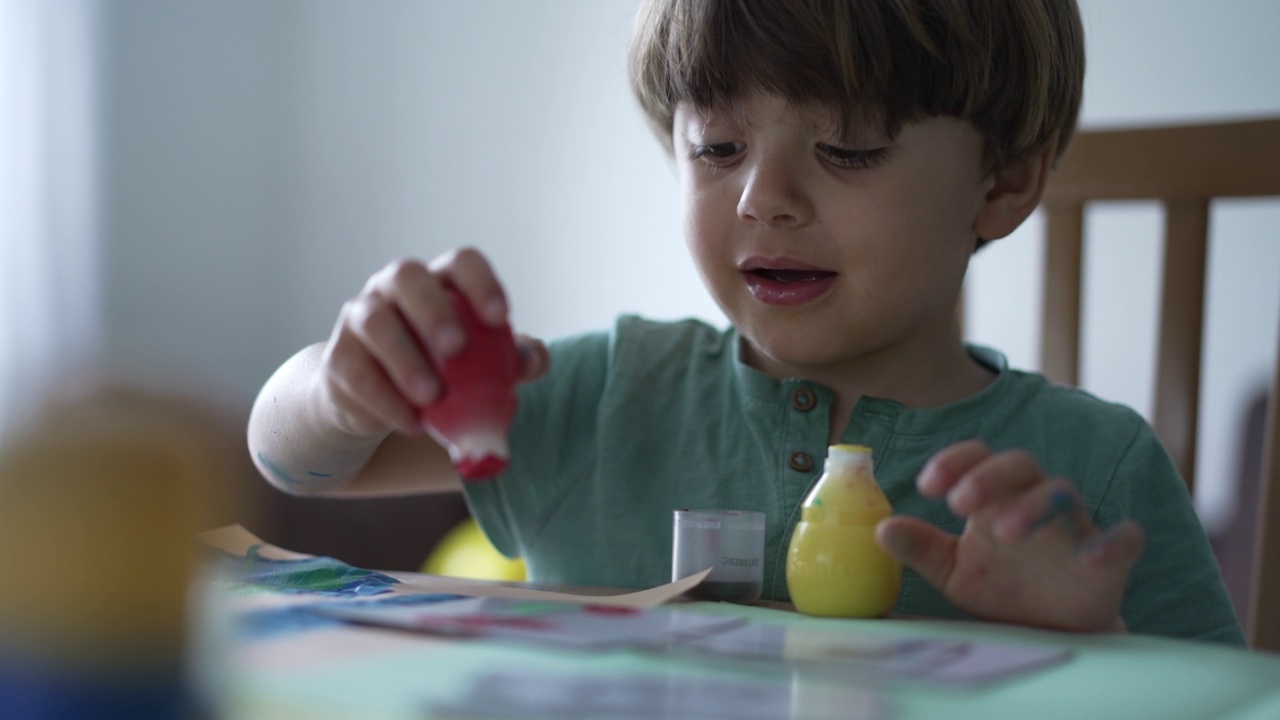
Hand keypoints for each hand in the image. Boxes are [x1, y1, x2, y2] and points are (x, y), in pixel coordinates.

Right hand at [315, 248, 548, 439]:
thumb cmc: (444, 374)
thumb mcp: (483, 367)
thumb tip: (533, 360)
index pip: (460, 263)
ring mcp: (361, 318)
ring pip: (375, 323)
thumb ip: (513, 359)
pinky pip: (357, 372)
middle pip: (408, 277)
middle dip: (432, 310)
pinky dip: (385, 401)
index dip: (480, 283)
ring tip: (432, 396)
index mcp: (440, 283)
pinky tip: (412, 424)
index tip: (499, 317)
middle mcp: (396, 289)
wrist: (381, 406)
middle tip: (456, 348)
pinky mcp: (339, 357)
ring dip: (405, 359)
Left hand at [875, 440, 1144, 632]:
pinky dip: (1113, 543)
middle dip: (990, 476)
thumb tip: (880, 529)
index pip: (977, 459)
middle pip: (1020, 464)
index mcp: (996, 500)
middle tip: (960, 502)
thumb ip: (921, 549)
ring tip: (1004, 532)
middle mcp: (1035, 503)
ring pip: (1063, 493)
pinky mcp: (1110, 561)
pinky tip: (1093, 556)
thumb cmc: (1003, 590)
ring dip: (1034, 506)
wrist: (1054, 635)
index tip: (927, 485)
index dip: (955, 461)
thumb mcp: (953, 572)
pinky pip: (1124, 539)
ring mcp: (1074, 529)